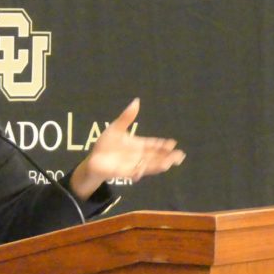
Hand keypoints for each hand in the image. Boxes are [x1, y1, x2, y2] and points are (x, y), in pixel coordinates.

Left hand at [70, 98, 184, 199]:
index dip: (163, 144)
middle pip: (156, 156)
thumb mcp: (116, 128)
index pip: (153, 144)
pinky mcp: (126, 172)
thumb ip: (127, 117)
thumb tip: (137, 101)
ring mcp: (134, 164)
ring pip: (150, 165)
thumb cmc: (106, 144)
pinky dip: (143, 170)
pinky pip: (137, 172)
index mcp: (138, 144)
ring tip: (170, 162)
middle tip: (180, 155)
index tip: (173, 143)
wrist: (94, 159)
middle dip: (168, 156)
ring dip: (160, 164)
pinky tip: (149, 169)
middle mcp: (139, 155)